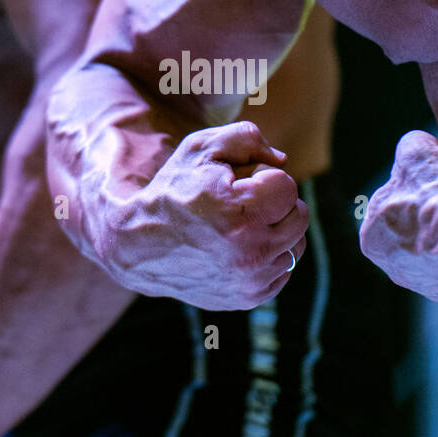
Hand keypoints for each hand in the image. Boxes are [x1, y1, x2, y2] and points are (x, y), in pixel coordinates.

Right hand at [107, 121, 308, 309]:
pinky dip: (269, 255)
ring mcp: (250, 280)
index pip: (287, 187)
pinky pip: (284, 269)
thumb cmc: (174, 190)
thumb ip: (248, 138)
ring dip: (276, 229)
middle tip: (245, 202)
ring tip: (243, 224)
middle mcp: (249, 252)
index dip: (264, 179)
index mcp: (239, 214)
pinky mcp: (248, 298)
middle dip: (276, 203)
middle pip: (298, 215)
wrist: (139, 245)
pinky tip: (241, 246)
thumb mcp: (201, 149)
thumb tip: (283, 162)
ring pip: (295, 244)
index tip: (240, 184)